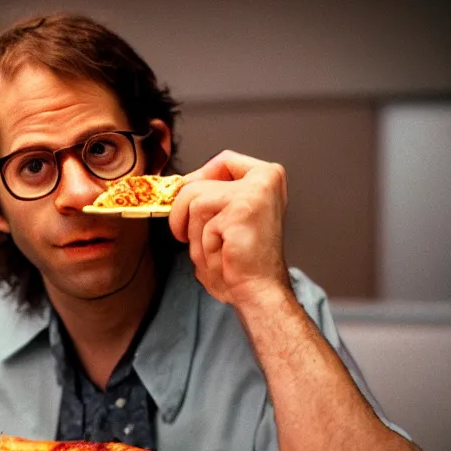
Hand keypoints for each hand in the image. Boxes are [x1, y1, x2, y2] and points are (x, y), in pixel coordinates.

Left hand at [169, 150, 291, 304]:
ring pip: (193, 198)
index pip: (223, 160)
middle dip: (185, 214)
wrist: (258, 290)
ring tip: (216, 249)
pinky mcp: (241, 207)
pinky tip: (224, 253)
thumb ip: (214, 194)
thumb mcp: (229, 215)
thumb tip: (182, 183)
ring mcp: (254, 190)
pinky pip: (199, 218)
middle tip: (192, 237)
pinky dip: (202, 242)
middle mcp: (267, 177)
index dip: (199, 179)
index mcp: (268, 177)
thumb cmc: (242, 260)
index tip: (191, 201)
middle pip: (199, 181)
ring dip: (194, 232)